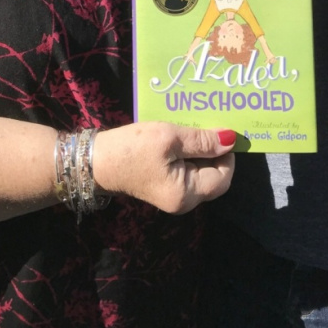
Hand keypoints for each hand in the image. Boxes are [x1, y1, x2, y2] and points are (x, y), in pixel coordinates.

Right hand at [93, 122, 235, 214]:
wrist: (97, 161)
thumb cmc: (132, 148)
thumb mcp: (169, 137)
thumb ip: (202, 141)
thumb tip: (230, 140)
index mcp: (187, 194)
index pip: (224, 176)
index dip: (227, 154)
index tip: (219, 130)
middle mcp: (184, 202)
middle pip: (215, 177)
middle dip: (215, 152)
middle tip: (208, 125)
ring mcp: (175, 196)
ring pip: (202, 172)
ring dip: (202, 151)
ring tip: (195, 128)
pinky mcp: (166, 186)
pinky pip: (188, 171)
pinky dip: (190, 154)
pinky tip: (184, 136)